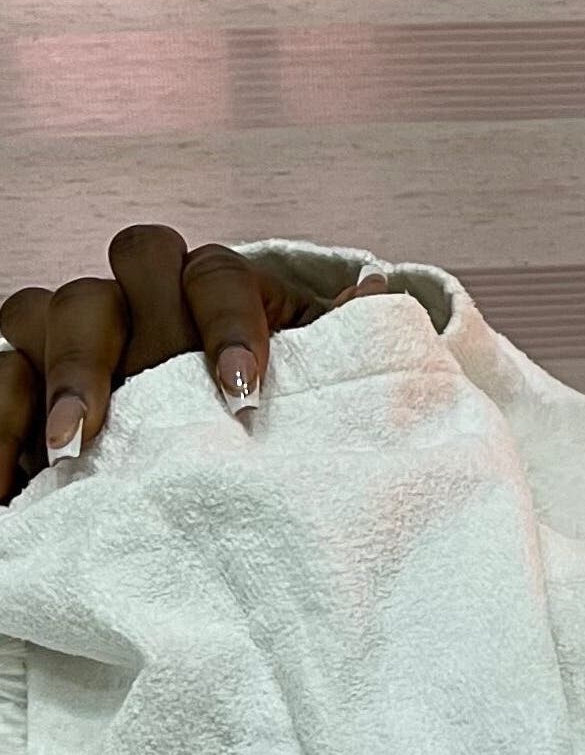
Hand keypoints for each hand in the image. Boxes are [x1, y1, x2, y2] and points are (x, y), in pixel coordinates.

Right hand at [1, 226, 386, 500]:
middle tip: (140, 417)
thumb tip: (377, 293)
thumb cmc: (266, 403)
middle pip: (121, 273)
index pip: (214, 273)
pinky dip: (2, 421)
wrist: (218, 437)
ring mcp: (76, 326)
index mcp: (214, 285)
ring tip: (72, 451)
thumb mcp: (309, 377)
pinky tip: (12, 481)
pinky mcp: (25, 372)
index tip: (243, 392)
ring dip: (61, 375)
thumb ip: (334, 342)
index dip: (226, 323)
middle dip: (143, 335)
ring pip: (45, 306)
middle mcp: (141, 293)